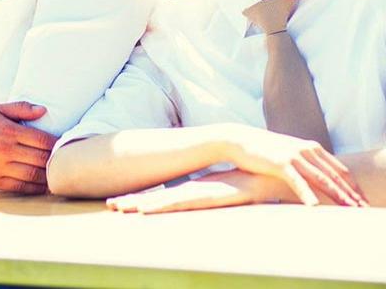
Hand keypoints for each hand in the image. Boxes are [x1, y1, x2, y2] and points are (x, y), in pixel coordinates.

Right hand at [0, 101, 57, 192]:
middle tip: (66, 161)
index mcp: (9, 132)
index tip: (65, 145)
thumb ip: (20, 108)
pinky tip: (43, 186)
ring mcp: (0, 168)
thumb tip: (43, 110)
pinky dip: (35, 188)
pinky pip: (20, 188)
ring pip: (33, 176)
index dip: (58, 144)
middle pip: (41, 159)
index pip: (43, 140)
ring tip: (59, 175)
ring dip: (48, 177)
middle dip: (55, 161)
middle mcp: (6, 151)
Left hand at [107, 170, 294, 213]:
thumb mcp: (238, 194)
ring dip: (140, 205)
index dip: (144, 201)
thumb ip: (228, 196)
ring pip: (163, 201)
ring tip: (117, 207)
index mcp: (199, 192)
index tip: (123, 205)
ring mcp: (200, 192)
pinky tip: (144, 210)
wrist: (276, 175)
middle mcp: (196, 191)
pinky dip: (161, 205)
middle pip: (158, 199)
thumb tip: (223, 200)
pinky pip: (181, 203)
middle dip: (133, 202)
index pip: (166, 198)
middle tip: (109, 205)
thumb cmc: (258, 185)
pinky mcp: (209, 195)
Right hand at [221, 125, 367, 206]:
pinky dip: (308, 195)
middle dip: (352, 196)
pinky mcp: (280, 163)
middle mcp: (308, 150)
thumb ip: (307, 164)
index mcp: (313, 148)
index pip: (341, 170)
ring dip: (338, 197)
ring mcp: (295, 155)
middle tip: (366, 213)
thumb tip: (321, 180)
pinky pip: (298, 181)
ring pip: (322, 179)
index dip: (355, 188)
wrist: (241, 140)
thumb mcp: (291, 155)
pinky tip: (315, 207)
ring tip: (350, 212)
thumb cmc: (266, 152)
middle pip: (336, 176)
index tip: (366, 204)